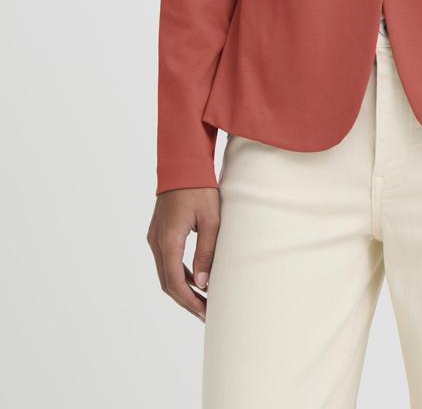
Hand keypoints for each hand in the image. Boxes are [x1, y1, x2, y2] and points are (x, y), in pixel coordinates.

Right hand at [147, 188, 220, 320]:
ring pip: (166, 273)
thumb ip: (206, 253)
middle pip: (168, 282)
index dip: (190, 302)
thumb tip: (204, 284)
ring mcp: (155, 237)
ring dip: (183, 288)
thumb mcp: (210, 220)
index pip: (175, 283)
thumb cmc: (200, 188)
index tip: (205, 313)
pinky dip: (180, 273)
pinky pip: (167, 260)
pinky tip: (196, 279)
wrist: (183, 163)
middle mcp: (156, 241)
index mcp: (168, 240)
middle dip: (186, 300)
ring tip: (203, 300)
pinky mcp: (159, 232)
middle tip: (206, 313)